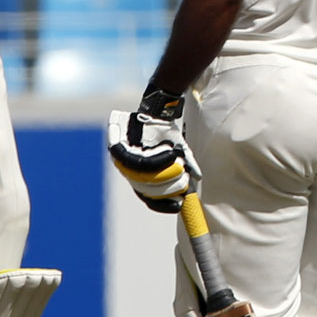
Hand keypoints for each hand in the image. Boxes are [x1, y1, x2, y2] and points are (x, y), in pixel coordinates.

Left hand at [107, 88, 200, 212]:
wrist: (157, 113)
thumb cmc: (165, 134)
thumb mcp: (179, 151)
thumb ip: (187, 165)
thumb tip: (198, 179)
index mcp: (141, 178)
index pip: (149, 199)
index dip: (163, 204)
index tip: (179, 204)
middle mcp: (129, 173)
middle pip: (146, 191)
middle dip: (168, 188)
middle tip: (184, 180)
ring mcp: (122, 163)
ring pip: (143, 178)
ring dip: (165, 174)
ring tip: (179, 164)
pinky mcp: (119, 149)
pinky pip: (139, 163)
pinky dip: (158, 161)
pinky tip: (171, 154)